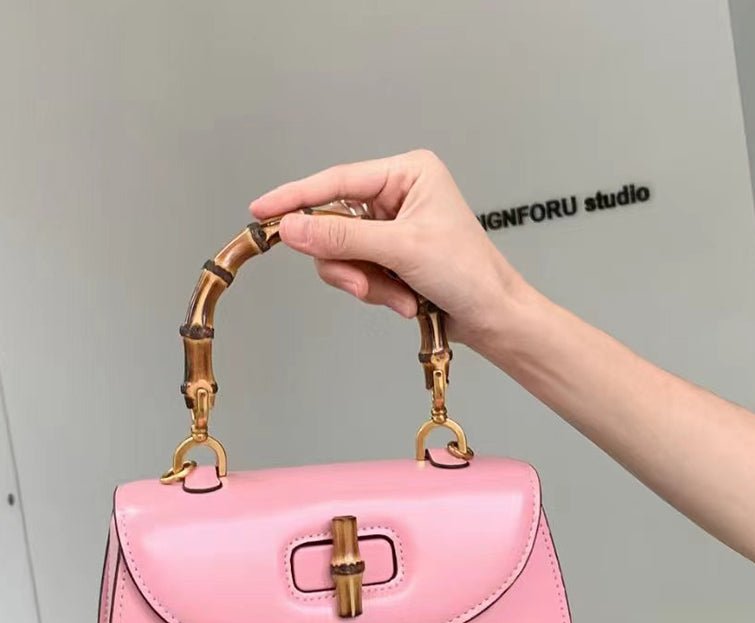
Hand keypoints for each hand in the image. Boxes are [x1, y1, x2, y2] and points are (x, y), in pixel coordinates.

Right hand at [248, 149, 525, 347]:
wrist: (493, 317)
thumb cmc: (468, 273)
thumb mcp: (401, 249)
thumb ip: (342, 237)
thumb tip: (293, 228)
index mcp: (407, 173)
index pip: (337, 181)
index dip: (296, 198)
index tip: (262, 212)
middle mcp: (397, 195)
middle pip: (334, 223)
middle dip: (348, 261)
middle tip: (362, 284)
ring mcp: (392, 228)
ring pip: (342, 253)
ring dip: (365, 283)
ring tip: (397, 297)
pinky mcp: (390, 257)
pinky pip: (357, 272)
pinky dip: (376, 292)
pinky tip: (404, 301)